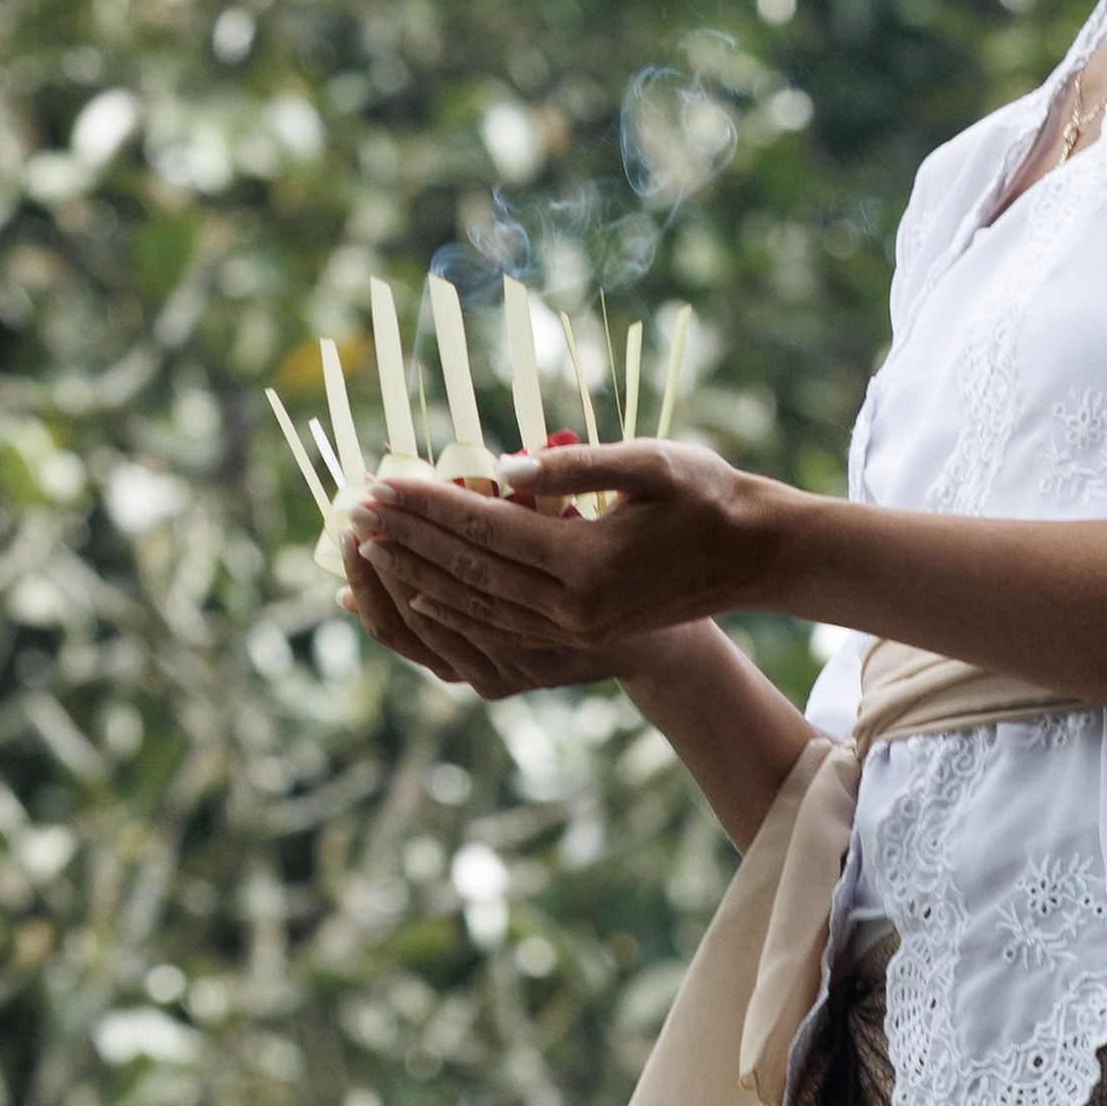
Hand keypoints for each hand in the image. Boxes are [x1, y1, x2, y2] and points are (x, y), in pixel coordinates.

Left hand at [342, 440, 803, 694]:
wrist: (753, 557)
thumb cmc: (708, 494)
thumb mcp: (654, 462)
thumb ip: (577, 466)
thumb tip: (503, 467)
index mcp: (588, 562)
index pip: (485, 529)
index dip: (427, 504)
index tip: (380, 481)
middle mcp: (574, 609)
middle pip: (467, 571)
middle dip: (405, 538)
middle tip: (353, 509)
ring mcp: (572, 634)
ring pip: (473, 608)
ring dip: (414, 577)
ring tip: (367, 547)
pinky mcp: (574, 643)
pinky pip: (494, 631)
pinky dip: (448, 614)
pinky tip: (414, 594)